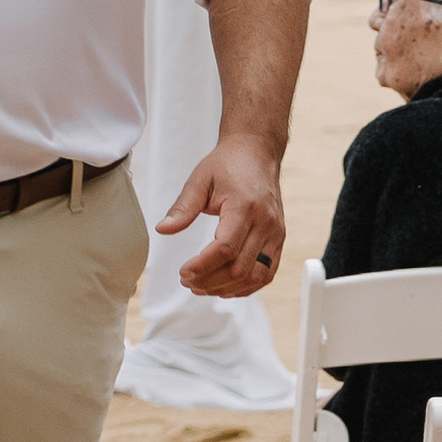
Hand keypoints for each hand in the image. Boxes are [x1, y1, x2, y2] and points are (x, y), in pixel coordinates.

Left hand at [158, 129, 286, 295]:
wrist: (256, 153)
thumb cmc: (227, 164)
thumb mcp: (200, 180)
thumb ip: (182, 207)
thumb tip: (163, 229)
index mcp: (244, 206)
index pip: (226, 248)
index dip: (203, 266)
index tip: (183, 272)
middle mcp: (265, 222)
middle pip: (240, 268)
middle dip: (211, 281)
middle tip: (188, 281)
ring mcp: (276, 233)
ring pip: (256, 276)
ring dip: (228, 289)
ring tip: (202, 287)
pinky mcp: (279, 239)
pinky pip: (267, 273)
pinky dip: (247, 286)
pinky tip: (225, 287)